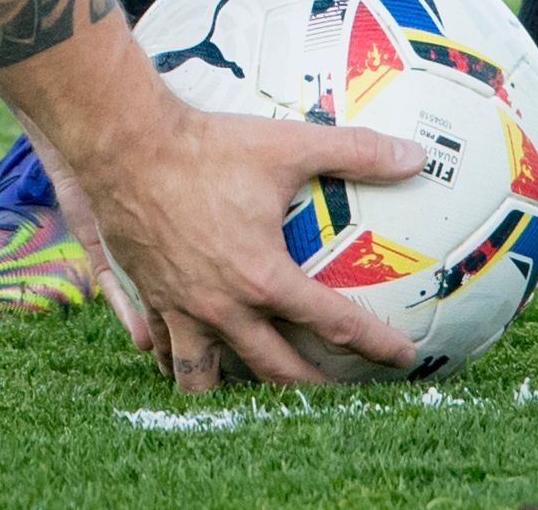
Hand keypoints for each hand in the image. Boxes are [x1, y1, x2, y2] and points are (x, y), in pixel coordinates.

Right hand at [46, 96, 424, 390]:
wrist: (123, 144)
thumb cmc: (207, 145)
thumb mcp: (289, 144)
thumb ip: (355, 152)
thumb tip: (414, 155)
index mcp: (264, 279)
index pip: (334, 324)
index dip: (376, 344)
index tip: (404, 357)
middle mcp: (223, 307)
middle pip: (276, 370)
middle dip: (313, 388)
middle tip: (339, 392)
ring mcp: (181, 308)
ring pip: (205, 378)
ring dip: (234, 390)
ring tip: (254, 390)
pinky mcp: (147, 296)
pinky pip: (164, 347)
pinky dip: (179, 359)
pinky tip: (187, 355)